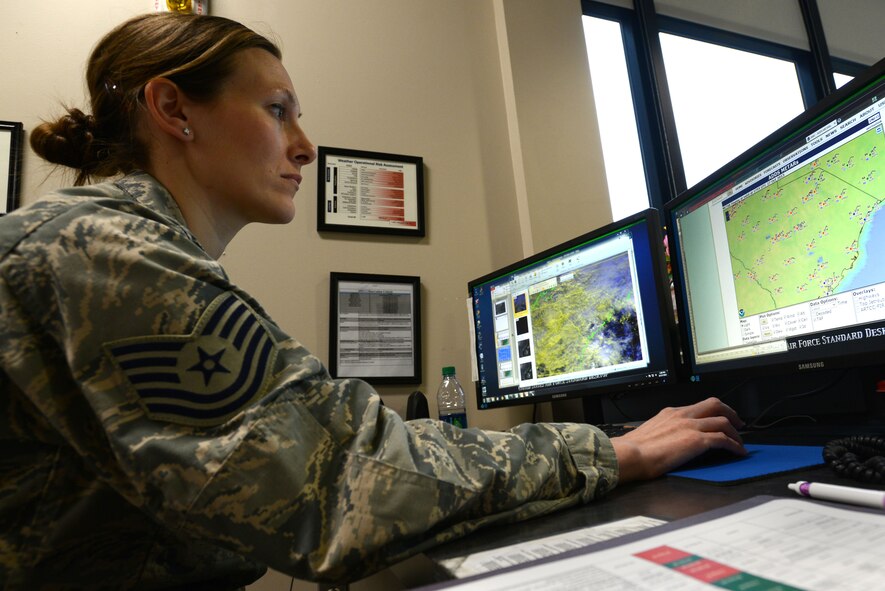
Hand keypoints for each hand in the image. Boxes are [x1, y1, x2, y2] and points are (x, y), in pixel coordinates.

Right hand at [609, 397, 745, 482]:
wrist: (629, 455)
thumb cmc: (633, 450)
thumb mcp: (649, 433)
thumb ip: (663, 432)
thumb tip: (668, 441)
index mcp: (670, 413)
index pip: (696, 407)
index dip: (711, 412)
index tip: (717, 419)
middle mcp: (682, 415)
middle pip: (714, 404)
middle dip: (730, 412)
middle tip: (737, 423)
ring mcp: (690, 426)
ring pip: (723, 421)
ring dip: (735, 432)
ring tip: (740, 442)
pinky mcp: (697, 440)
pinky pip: (724, 439)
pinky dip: (734, 445)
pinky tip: (738, 452)